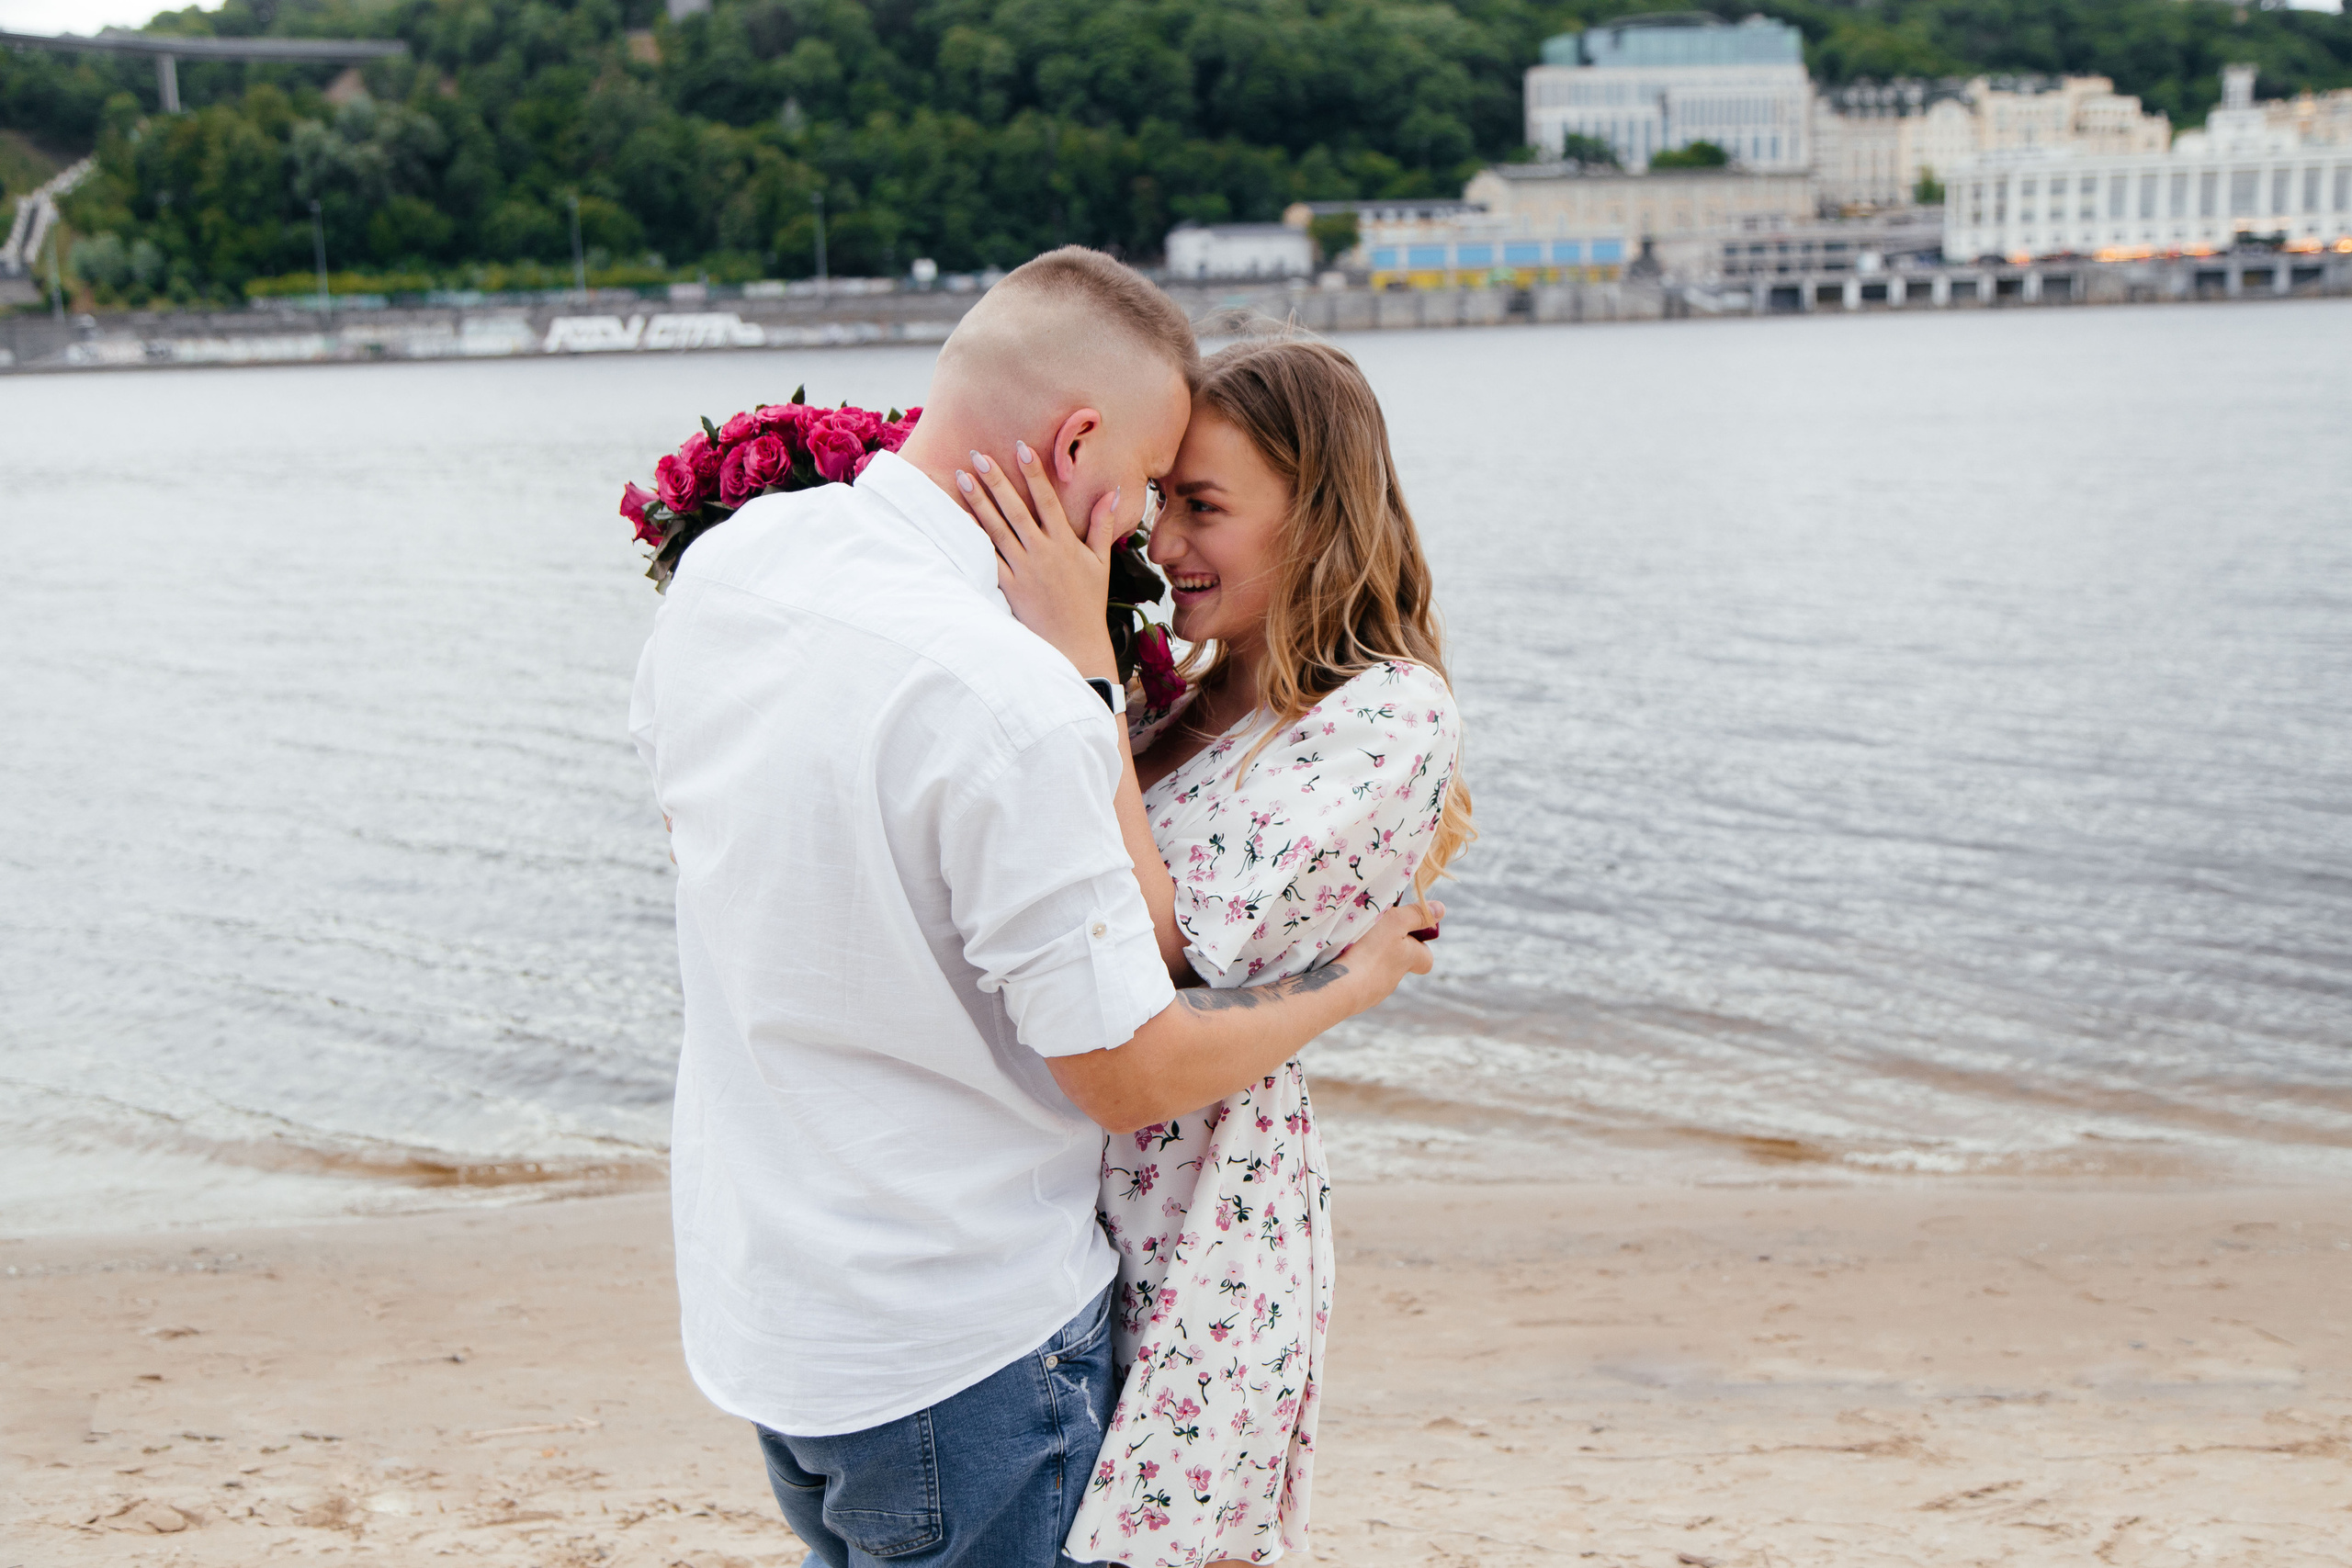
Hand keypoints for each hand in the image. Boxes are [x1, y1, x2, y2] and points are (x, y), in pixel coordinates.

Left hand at [959, 442, 1121, 680]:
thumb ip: (1103, 525)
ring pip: (996, 530)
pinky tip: (957, 521)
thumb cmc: (1088, 604)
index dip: (1033, 472)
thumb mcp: (1100, 562)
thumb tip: (1111, 492)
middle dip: (996, 480)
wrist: (1075, 645)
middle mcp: (1043, 552)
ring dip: (978, 502)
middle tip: (978, 455)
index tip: (1021, 447)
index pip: (1047, 500)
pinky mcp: (1008, 588)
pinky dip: (972, 539)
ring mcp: (1024, 570)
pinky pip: (986, 559)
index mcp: (1065, 543)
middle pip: (1015, 509)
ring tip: (962, 478)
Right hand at [1335, 899, 1443, 1002]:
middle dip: (1390, 951)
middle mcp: (1395, 979)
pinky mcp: (1354, 998)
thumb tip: (1440, 909)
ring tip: (1352, 947)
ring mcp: (1374, 991)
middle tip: (1374, 934)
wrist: (1341, 987)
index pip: (1427, 959)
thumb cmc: (1371, 950)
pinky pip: (1357, 982)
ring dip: (1369, 961)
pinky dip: (1353, 972)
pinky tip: (1341, 962)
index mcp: (1409, 959)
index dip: (1421, 947)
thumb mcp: (1396, 922)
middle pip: (1400, 964)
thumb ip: (1416, 915)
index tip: (1409, 934)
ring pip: (1377, 973)